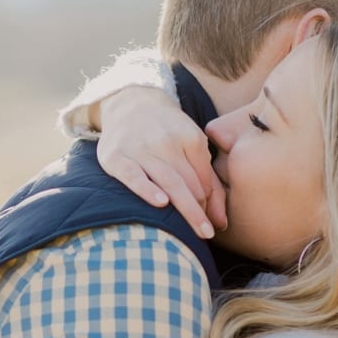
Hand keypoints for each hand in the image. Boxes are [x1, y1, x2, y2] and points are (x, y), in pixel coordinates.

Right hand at [96, 86, 226, 239]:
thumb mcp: (192, 146)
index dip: (208, 202)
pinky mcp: (115, 156)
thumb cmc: (168, 132)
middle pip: (188, 182)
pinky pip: (133, 176)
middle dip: (199, 210)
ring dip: (185, 207)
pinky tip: (161, 203)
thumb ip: (209, 183)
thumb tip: (222, 223)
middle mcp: (166, 141)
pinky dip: (147, 189)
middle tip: (207, 234)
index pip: (204, 179)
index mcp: (190, 138)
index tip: (208, 221)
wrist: (131, 103)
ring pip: (167, 181)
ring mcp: (140, 148)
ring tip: (197, 231)